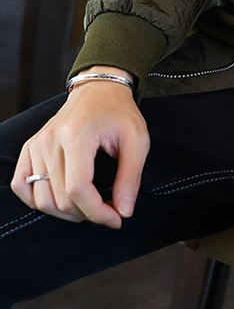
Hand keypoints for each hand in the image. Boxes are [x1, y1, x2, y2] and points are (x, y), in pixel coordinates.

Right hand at [10, 67, 149, 228]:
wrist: (99, 90)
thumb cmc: (119, 113)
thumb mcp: (137, 140)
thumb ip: (131, 178)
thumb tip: (124, 212)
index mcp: (77, 136)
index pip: (78, 189)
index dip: (98, 212)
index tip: (117, 219)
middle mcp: (50, 141)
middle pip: (60, 198)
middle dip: (87, 214)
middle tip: (109, 209)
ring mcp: (36, 145)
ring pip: (42, 199)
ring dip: (67, 212)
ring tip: (90, 205)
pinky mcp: (29, 149)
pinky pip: (22, 187)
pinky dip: (39, 201)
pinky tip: (62, 198)